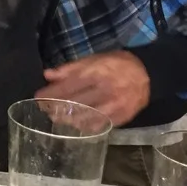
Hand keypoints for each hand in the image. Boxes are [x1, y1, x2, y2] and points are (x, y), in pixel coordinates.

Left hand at [35, 51, 149, 126]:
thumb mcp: (94, 59)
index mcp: (98, 72)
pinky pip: (101, 124)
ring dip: (69, 119)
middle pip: (76, 102)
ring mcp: (115, 104)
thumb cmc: (116, 65)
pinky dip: (86, 126)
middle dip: (57, 107)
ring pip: (87, 116)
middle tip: (45, 110)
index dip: (52, 92)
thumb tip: (48, 75)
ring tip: (56, 119)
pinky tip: (76, 125)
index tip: (38, 97)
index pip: (70, 85)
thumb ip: (71, 68)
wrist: (148, 75)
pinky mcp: (122, 116)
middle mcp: (106, 89)